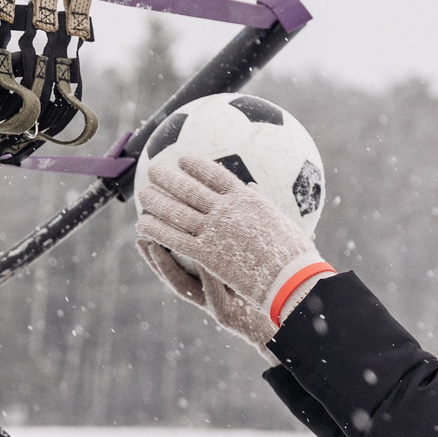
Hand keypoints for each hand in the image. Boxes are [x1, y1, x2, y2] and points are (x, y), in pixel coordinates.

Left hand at [134, 154, 333, 347]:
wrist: (292, 276)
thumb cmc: (295, 253)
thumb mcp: (282, 221)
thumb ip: (262, 202)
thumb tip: (253, 186)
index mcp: (246, 198)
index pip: (216, 175)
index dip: (196, 166)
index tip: (182, 160)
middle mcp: (227, 209)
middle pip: (191, 189)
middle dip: (169, 178)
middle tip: (152, 170)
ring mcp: (215, 230)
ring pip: (178, 211)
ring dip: (158, 201)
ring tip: (143, 195)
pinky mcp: (207, 253)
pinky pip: (176, 238)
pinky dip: (157, 229)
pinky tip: (143, 225)